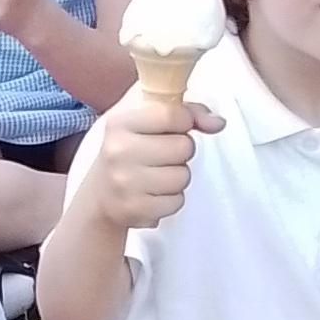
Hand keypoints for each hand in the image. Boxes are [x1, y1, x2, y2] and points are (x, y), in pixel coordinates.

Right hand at [91, 87, 223, 230]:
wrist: (100, 193)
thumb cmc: (130, 148)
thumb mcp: (147, 118)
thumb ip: (188, 110)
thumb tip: (218, 123)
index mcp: (120, 122)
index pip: (172, 114)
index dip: (184, 121)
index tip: (175, 127)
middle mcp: (118, 151)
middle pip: (184, 147)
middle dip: (181, 151)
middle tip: (161, 155)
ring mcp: (124, 182)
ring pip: (183, 176)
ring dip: (177, 176)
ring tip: (156, 174)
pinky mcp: (134, 209)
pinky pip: (177, 202)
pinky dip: (171, 199)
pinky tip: (153, 193)